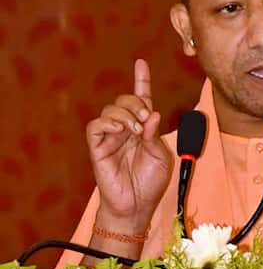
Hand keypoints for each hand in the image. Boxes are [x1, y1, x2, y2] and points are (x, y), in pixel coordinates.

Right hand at [86, 59, 172, 231]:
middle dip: (136, 103)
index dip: (141, 80)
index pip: (141, 98)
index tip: (141, 62)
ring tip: (135, 130)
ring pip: (110, 110)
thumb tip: (152, 113)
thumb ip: (154, 134)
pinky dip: (107, 122)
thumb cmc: (150, 182)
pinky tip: (120, 130)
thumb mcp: (160, 155)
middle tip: (144, 119)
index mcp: (143, 128)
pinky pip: (95, 126)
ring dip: (125, 114)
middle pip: (125, 100)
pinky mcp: (97, 147)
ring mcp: (111, 137)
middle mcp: (126, 128)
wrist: (136, 205)